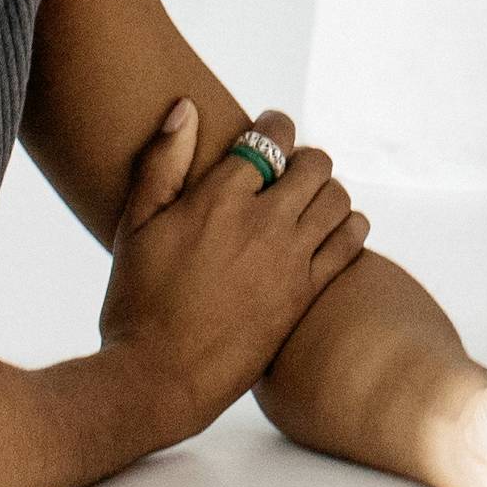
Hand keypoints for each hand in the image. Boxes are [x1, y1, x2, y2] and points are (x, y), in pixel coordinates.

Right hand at [99, 102, 369, 436]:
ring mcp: (289, 260)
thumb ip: (162, 162)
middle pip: (314, 164)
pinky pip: (351, 243)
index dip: (273, 125)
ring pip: (338, 199)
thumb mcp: (135, 227)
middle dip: (303, 159)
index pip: (269, 137)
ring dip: (327, 192)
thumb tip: (187, 107)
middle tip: (288, 172)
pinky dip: (349, 228)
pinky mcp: (305, 294)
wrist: (158, 379)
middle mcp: (263, 223)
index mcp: (219, 199)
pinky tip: (329, 233)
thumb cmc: (136, 302)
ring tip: (306, 204)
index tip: (268, 130)